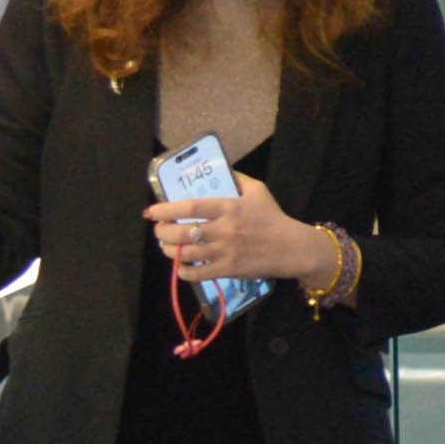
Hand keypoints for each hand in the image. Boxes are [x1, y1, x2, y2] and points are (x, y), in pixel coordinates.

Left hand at [150, 172, 334, 287]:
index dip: (166, 209)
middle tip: (159, 230)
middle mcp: (222, 230)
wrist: (292, 248)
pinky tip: (180, 267)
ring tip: (167, 246)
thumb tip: (220, 169)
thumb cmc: (273, 217)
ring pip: (185, 254)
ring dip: (169, 251)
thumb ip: (237, 179)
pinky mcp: (228, 270)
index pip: (189, 207)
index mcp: (228, 207)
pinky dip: (183, 271)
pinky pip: (197, 274)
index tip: (152, 211)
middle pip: (181, 232)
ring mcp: (224, 252)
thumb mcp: (258, 190)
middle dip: (163, 232)